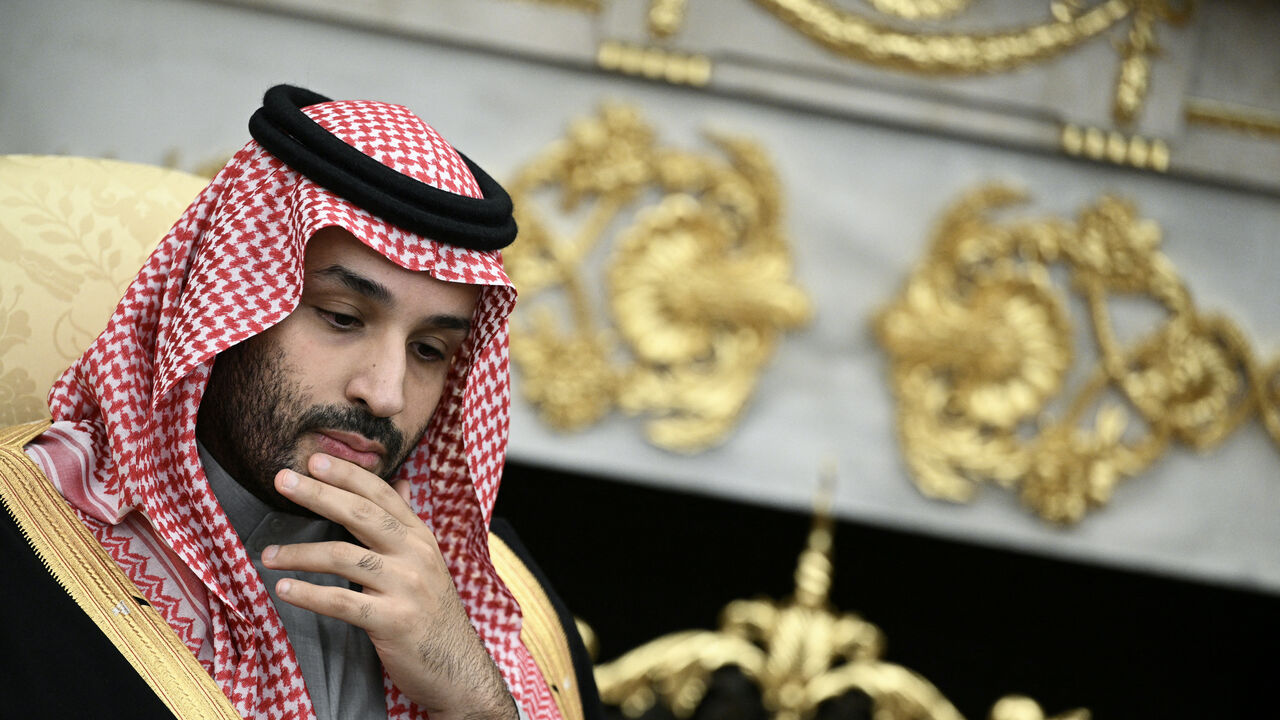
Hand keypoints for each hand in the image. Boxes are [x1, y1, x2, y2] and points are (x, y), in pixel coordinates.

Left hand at [261, 453, 517, 719]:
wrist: (457, 667)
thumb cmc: (433, 611)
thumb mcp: (427, 560)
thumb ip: (408, 522)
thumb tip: (402, 481)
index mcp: (420, 536)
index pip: (381, 494)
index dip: (347, 474)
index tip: (313, 459)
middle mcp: (415, 554)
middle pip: (360, 514)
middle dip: (318, 494)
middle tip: (282, 479)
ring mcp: (406, 586)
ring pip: (345, 557)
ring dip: (300, 554)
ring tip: (268, 554)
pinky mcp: (393, 620)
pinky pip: (343, 603)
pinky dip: (310, 594)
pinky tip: (285, 588)